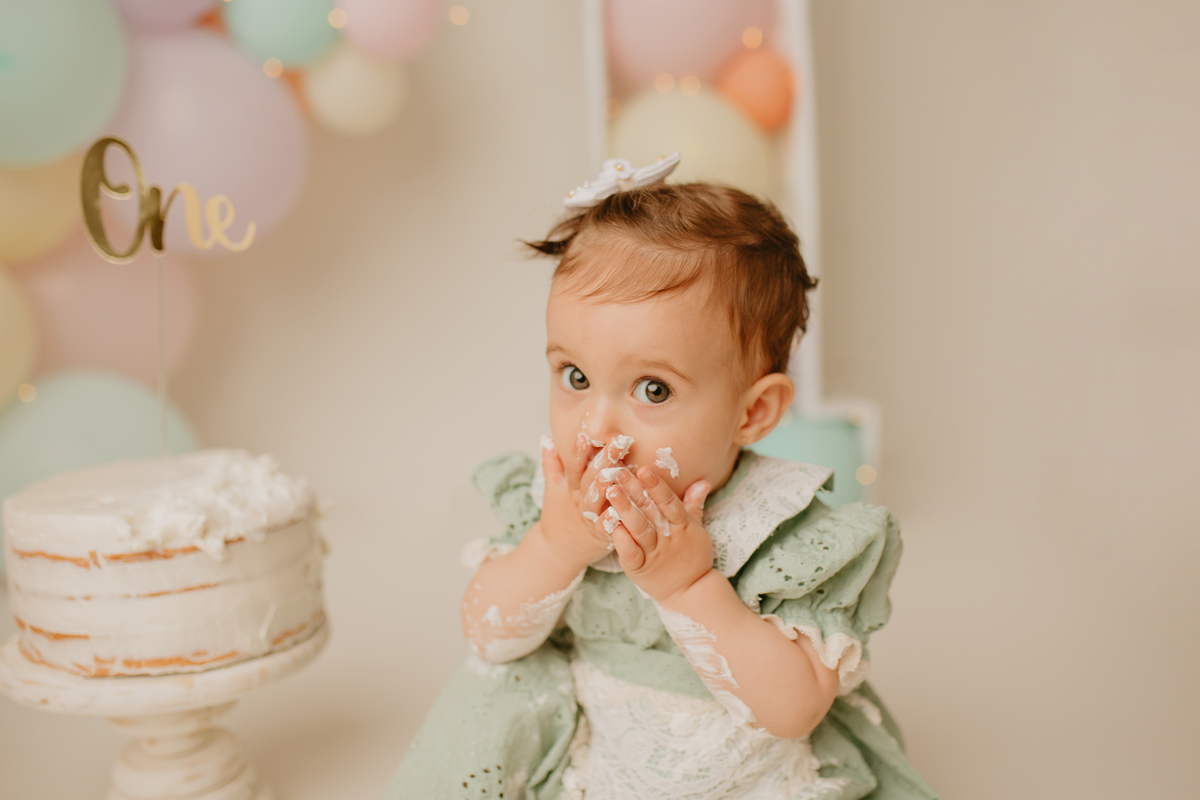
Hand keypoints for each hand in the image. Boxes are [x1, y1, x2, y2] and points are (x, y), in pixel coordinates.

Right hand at [537, 435, 619, 569]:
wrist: (556, 552)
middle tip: (617, 442)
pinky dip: (610, 522)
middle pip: (589, 479)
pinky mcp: (599, 538)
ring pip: (597, 502)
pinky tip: (618, 513)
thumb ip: (552, 464)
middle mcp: (579, 502)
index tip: (585, 435)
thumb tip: (547, 439)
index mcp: (570, 489)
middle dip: (603, 460)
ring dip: (605, 488)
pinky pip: (605, 529)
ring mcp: (589, 520)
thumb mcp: (553, 489)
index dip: (578, 453)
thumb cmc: (559, 516)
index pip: (573, 468)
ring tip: (615, 473)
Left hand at [597, 465, 712, 602]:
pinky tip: (610, 525)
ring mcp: (654, 554)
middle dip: (634, 490)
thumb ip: (694, 504)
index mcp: (682, 525)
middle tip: (618, 472)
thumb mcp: (696, 530)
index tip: (643, 469)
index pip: (669, 502)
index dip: (656, 486)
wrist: (691, 592)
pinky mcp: (640, 569)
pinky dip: (622, 541)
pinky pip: (631, 554)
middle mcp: (668, 538)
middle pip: (650, 511)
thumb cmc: (692, 556)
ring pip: (639, 529)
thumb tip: (704, 481)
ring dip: (624, 510)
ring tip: (610, 492)